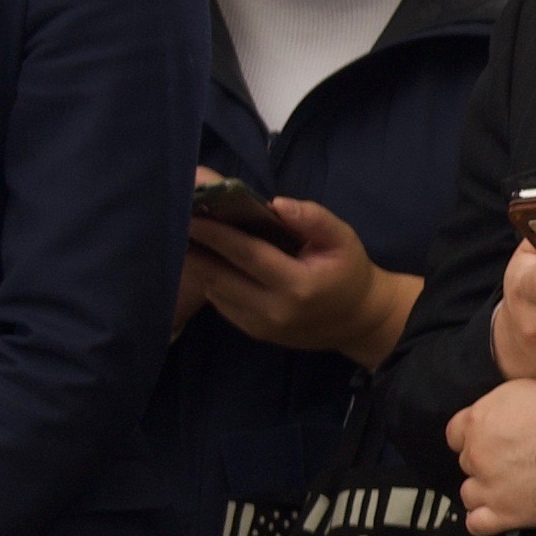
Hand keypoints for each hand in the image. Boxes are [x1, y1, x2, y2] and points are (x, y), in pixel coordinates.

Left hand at [187, 193, 420, 363]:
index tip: (190, 212)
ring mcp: (260, 325)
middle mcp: (274, 309)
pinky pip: (220, 302)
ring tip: (186, 236)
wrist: (358, 321)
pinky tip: (206, 259)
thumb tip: (277, 203)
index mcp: (299, 285)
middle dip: (194, 247)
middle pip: (219, 275)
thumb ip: (315, 219)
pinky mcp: (252, 331)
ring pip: (214, 290)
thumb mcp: (344, 240)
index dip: (216, 233)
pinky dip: (209, 278)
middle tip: (177, 220)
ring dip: (197, 263)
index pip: (248, 254)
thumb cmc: (349, 273)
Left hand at [446, 375, 535, 535]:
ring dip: (486, 492)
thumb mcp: (523, 389)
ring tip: (513, 488)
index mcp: (479, 421)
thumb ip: (497, 407)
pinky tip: (500, 513)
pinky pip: (477, 524)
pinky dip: (484, 520)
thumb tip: (493, 417)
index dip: (475, 439)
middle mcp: (478, 454)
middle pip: (468, 464)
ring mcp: (491, 486)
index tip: (492, 443)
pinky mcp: (509, 513)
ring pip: (470, 494)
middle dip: (487, 464)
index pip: (455, 435)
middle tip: (516, 463)